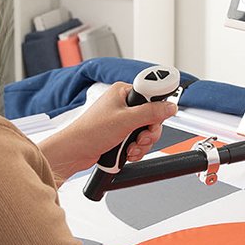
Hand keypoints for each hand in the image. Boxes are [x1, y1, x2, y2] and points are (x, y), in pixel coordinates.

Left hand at [38, 82, 177, 179]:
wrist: (75, 152)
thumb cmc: (90, 131)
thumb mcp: (126, 120)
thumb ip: (151, 112)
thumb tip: (169, 106)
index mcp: (123, 92)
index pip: (152, 92)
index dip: (159, 104)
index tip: (165, 111)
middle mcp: (123, 104)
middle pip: (152, 116)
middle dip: (149, 131)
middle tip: (142, 136)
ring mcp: (123, 120)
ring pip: (146, 131)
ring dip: (142, 143)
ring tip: (131, 147)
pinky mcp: (121, 135)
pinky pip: (138, 141)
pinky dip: (136, 149)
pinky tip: (128, 152)